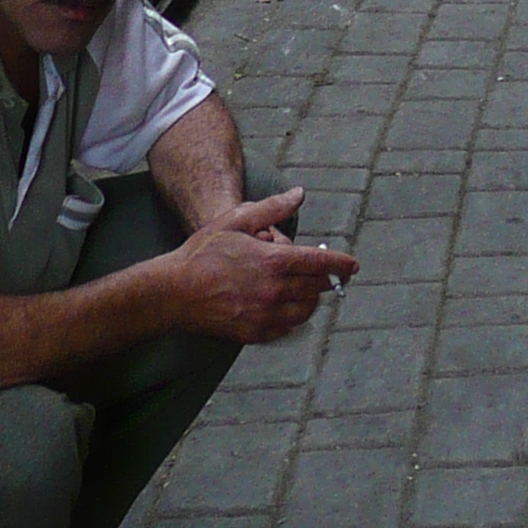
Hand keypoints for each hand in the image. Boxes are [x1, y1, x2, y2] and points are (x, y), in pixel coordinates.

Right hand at [165, 192, 355, 342]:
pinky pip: (286, 328)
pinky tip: (283, 305)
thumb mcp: (237, 219)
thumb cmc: (203, 252)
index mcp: (273, 262)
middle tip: (329, 274)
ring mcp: (264, 315)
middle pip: (316, 289)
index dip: (342, 265)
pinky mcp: (253, 333)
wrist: (174, 291)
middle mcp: (273, 291)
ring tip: (303, 287)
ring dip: (310, 299)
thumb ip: (272, 208)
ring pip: (304, 311)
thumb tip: (299, 194)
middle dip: (327, 280)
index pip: (321, 265)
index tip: (353, 266)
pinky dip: (291, 317)